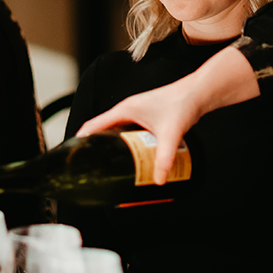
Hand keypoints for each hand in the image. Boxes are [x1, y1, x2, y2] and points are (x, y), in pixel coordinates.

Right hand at [78, 46, 259, 183]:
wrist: (200, 92)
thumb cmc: (183, 103)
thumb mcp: (170, 133)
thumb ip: (164, 157)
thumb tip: (158, 180)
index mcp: (124, 109)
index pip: (94, 125)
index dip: (81, 140)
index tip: (72, 156)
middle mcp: (128, 110)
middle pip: (103, 131)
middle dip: (97, 149)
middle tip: (93, 169)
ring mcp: (137, 114)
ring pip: (117, 133)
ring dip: (113, 148)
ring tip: (110, 168)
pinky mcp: (147, 118)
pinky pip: (129, 134)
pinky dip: (126, 146)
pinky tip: (133, 159)